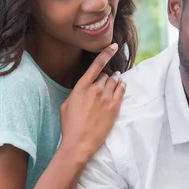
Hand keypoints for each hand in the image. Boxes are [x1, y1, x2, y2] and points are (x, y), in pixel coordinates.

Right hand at [59, 43, 125, 161]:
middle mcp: (95, 89)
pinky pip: (121, 91)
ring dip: (115, 80)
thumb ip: (76, 93)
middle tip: (105, 81)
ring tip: (116, 80)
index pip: (96, 65)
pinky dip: (122, 86)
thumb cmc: (69, 126)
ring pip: (114, 82)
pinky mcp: (115, 108)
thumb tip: (83, 89)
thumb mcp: (66, 105)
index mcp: (81, 87)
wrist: (79, 143)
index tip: (113, 46)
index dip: (106, 53)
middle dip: (105, 77)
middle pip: (105, 76)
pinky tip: (122, 85)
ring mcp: (106, 98)